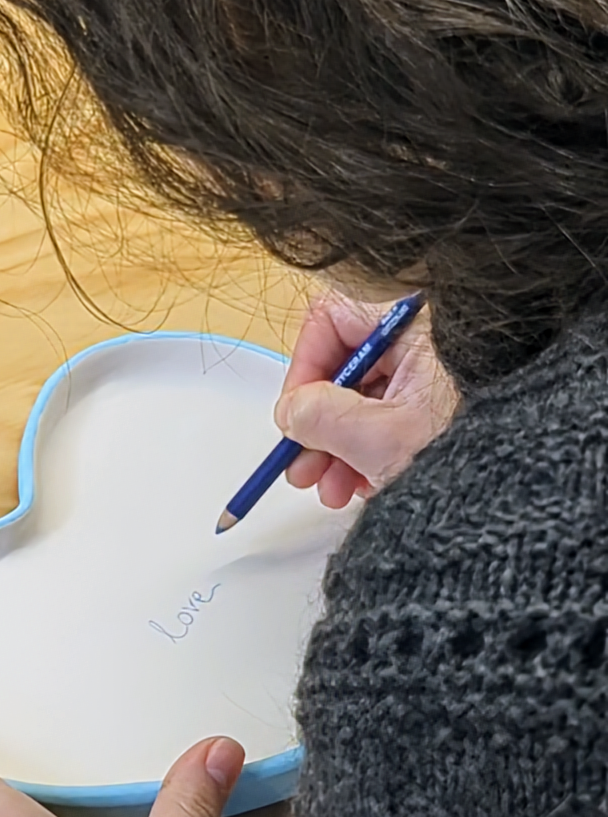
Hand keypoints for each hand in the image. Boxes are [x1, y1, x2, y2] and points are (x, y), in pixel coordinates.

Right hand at [275, 292, 456, 508]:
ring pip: (364, 399)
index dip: (304, 366)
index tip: (295, 412)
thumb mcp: (379, 438)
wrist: (526, 498)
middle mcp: (426, 343)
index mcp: (416, 326)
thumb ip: (321, 418)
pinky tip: (364, 485)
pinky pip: (388, 419)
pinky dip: (368, 452)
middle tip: (303, 465)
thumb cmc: (476, 455)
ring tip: (333, 488)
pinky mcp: (442, 408)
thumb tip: (290, 412)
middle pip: (346, 367)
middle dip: (319, 423)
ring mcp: (436, 376)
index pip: (333, 318)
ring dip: (338, 448)